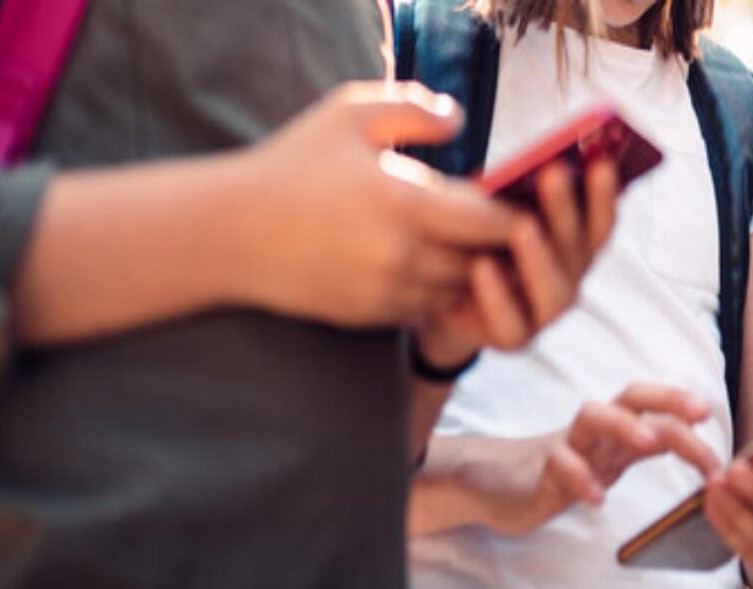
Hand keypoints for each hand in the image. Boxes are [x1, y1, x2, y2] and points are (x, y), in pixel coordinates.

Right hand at [237, 81, 526, 327]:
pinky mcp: (368, 316)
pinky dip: (435, 291)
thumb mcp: (348, 114)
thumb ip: (412, 108)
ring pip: (456, 291)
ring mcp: (384, 292)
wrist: (232, 232)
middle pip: (481, 262)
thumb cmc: (292, 165)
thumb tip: (459, 119)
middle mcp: (401, 256)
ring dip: (467, 271)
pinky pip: (424, 310)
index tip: (519, 201)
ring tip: (467, 245)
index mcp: (404, 203)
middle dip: (494, 245)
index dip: (514, 213)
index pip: (491, 221)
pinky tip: (427, 265)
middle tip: (499, 225)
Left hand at [414, 158, 617, 367]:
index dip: (604, 194)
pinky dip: (497, 295)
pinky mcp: (515, 338)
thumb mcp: (490, 209)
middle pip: (578, 248)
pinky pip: (511, 322)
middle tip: (553, 173)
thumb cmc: (473, 238)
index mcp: (575, 243)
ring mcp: (546, 312)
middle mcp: (570, 278)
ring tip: (522, 225)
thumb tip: (529, 162)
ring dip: (539, 256)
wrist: (439, 295)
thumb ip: (514, 193)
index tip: (600, 161)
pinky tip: (481, 267)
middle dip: (565, 209)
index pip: (600, 220)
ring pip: (555, 291)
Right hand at [469, 384, 718, 535]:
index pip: (651, 405)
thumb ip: (644, 447)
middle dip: (666, 399)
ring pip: (592, 418)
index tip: (714, 421)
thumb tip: (702, 447)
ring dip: (623, 424)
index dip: (682, 406)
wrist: (494, 484)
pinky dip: (579, 477)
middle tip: (699, 413)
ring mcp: (566, 448)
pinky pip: (559, 465)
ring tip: (649, 442)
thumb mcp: (608, 458)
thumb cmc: (559, 472)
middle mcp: (593, 432)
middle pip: (629, 397)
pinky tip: (597, 499)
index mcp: (613, 430)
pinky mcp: (540, 474)